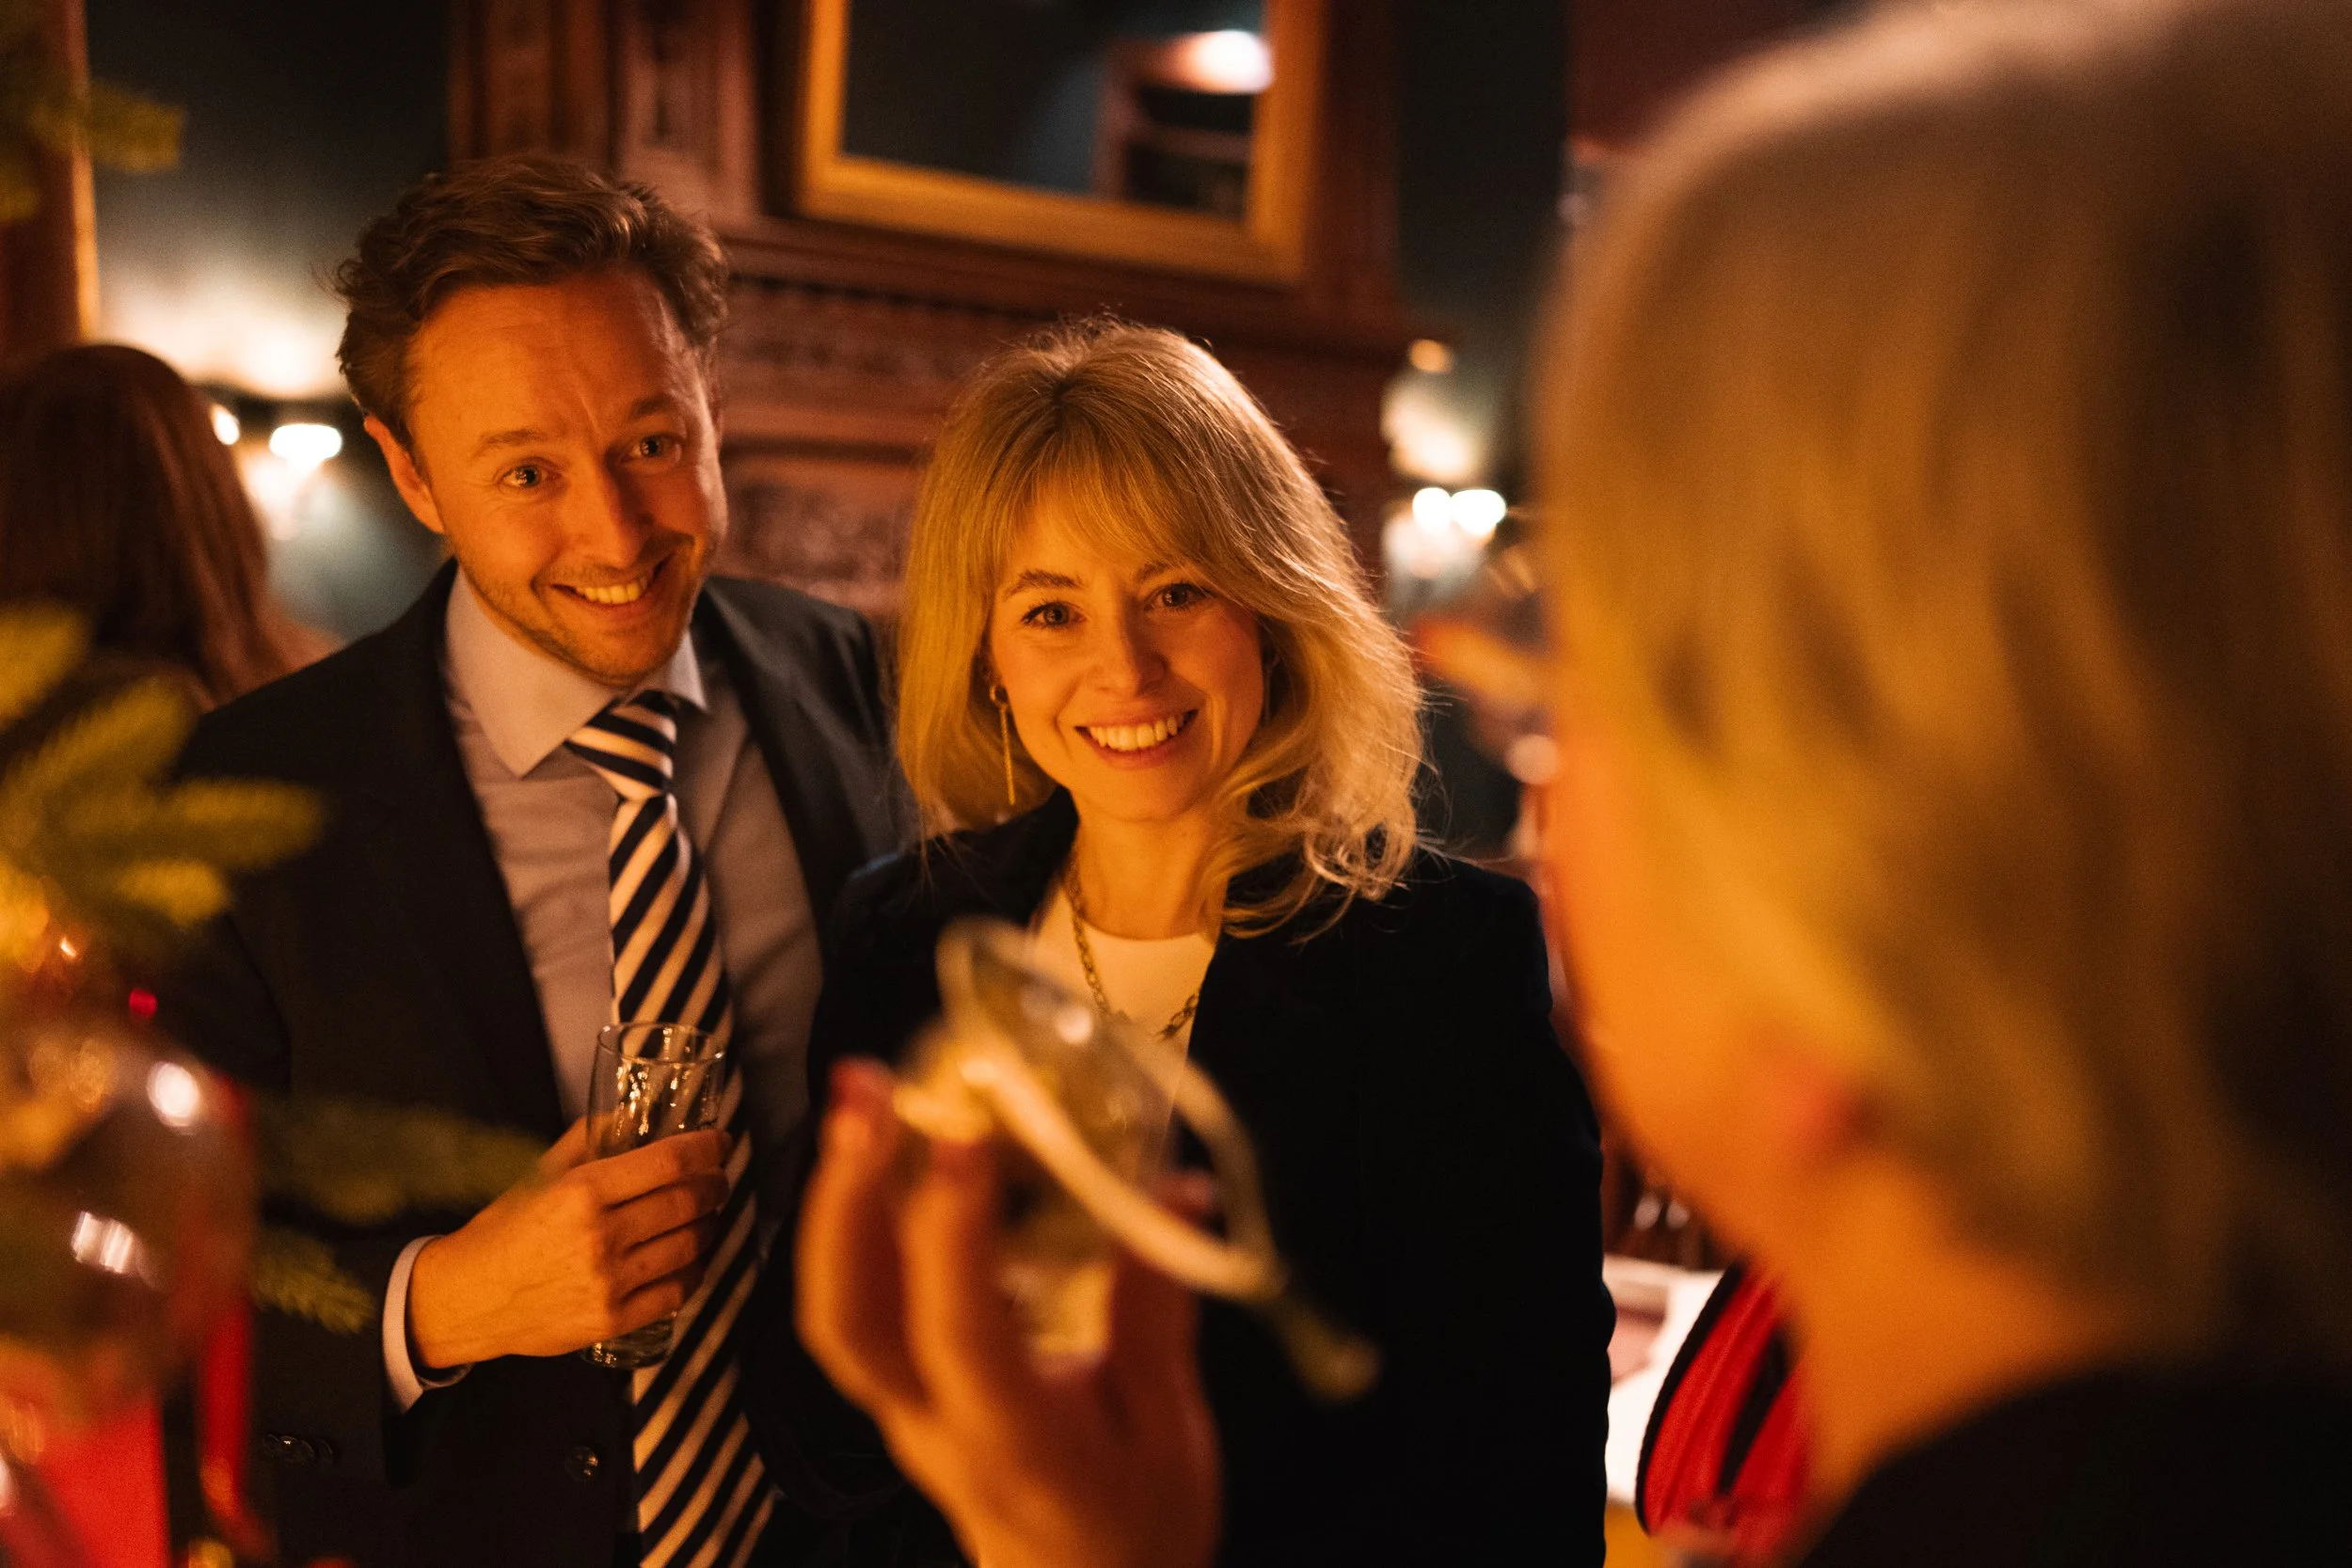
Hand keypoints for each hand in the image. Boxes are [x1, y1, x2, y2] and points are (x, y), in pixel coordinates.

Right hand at [408, 1119, 730, 1366]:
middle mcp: (601, 1236)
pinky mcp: (612, 1320)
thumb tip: (630, 1113)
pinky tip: (690, 1258)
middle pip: (686, 1202)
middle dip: (715, 1185)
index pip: (668, 1162)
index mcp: (583, 1192)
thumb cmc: (503, 1231)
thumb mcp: (537, 1175)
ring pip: (689, 1245)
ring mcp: (609, 1282)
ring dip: (707, 1225)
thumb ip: (586, 1140)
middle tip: (718, 1177)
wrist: (467, 1299)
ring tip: (704, 1215)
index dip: (706, 1148)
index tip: (719, 1142)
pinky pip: (676, 1292)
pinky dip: (693, 1271)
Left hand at [796, 1060, 1219, 1567]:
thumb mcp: (1168, 1428)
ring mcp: (898, 1407)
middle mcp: (932, 1421)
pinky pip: (854, 1297)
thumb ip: (1157, 1312)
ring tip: (859, 1092)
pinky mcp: (895, 1385)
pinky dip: (853, 1215)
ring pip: (836, 1304)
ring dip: (836, 1194)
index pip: (961, 1335)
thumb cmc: (1133, 1522)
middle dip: (845, 1199)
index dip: (954, 1236)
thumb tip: (1177, 1192)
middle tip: (866, 1095)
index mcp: (1013, 1441)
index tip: (967, 1140)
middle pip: (850, 1319)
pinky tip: (877, 1143)